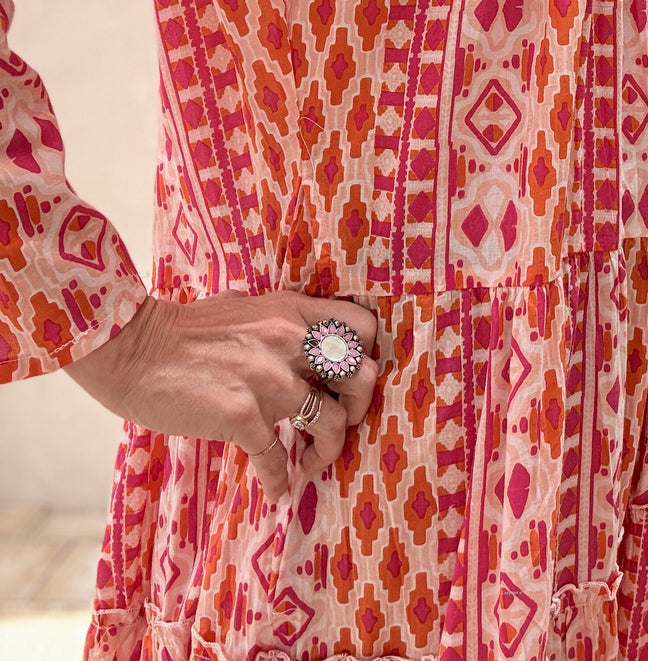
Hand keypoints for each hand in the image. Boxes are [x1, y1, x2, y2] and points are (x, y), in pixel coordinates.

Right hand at [67, 290, 379, 502]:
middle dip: (360, 407)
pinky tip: (277, 488)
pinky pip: (277, 459)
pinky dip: (280, 480)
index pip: (362, 325)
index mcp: (292, 311)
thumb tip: (287, 320)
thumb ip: (272, 314)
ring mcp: (268, 379)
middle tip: (341, 422)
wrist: (133, 348)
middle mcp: (289, 340)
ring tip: (312, 462)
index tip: (352, 378)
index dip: (369, 354)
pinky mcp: (241, 414)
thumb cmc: (181, 328)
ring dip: (328, 451)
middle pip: (363, 375)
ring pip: (332, 422)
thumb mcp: (241, 305)